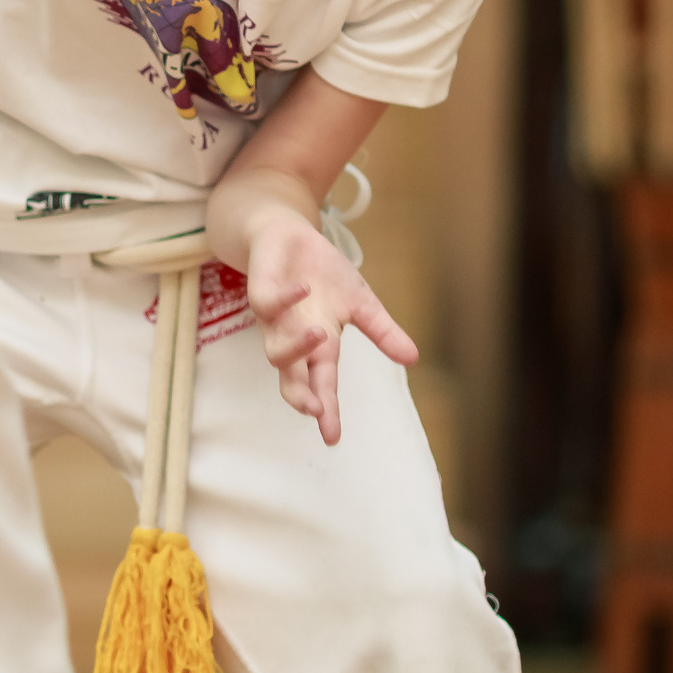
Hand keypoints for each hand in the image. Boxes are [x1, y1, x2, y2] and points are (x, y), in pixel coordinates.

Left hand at [243, 211, 415, 445]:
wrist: (287, 235)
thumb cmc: (323, 275)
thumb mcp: (360, 302)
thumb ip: (382, 331)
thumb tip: (413, 359)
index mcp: (320, 345)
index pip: (322, 385)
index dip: (327, 410)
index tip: (332, 436)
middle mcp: (294, 338)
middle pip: (292, 379)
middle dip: (301, 396)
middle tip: (315, 408)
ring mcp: (274, 318)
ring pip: (274, 350)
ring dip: (296, 348)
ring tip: (322, 336)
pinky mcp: (259, 290)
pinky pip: (265, 303)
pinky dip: (285, 299)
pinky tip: (304, 291)